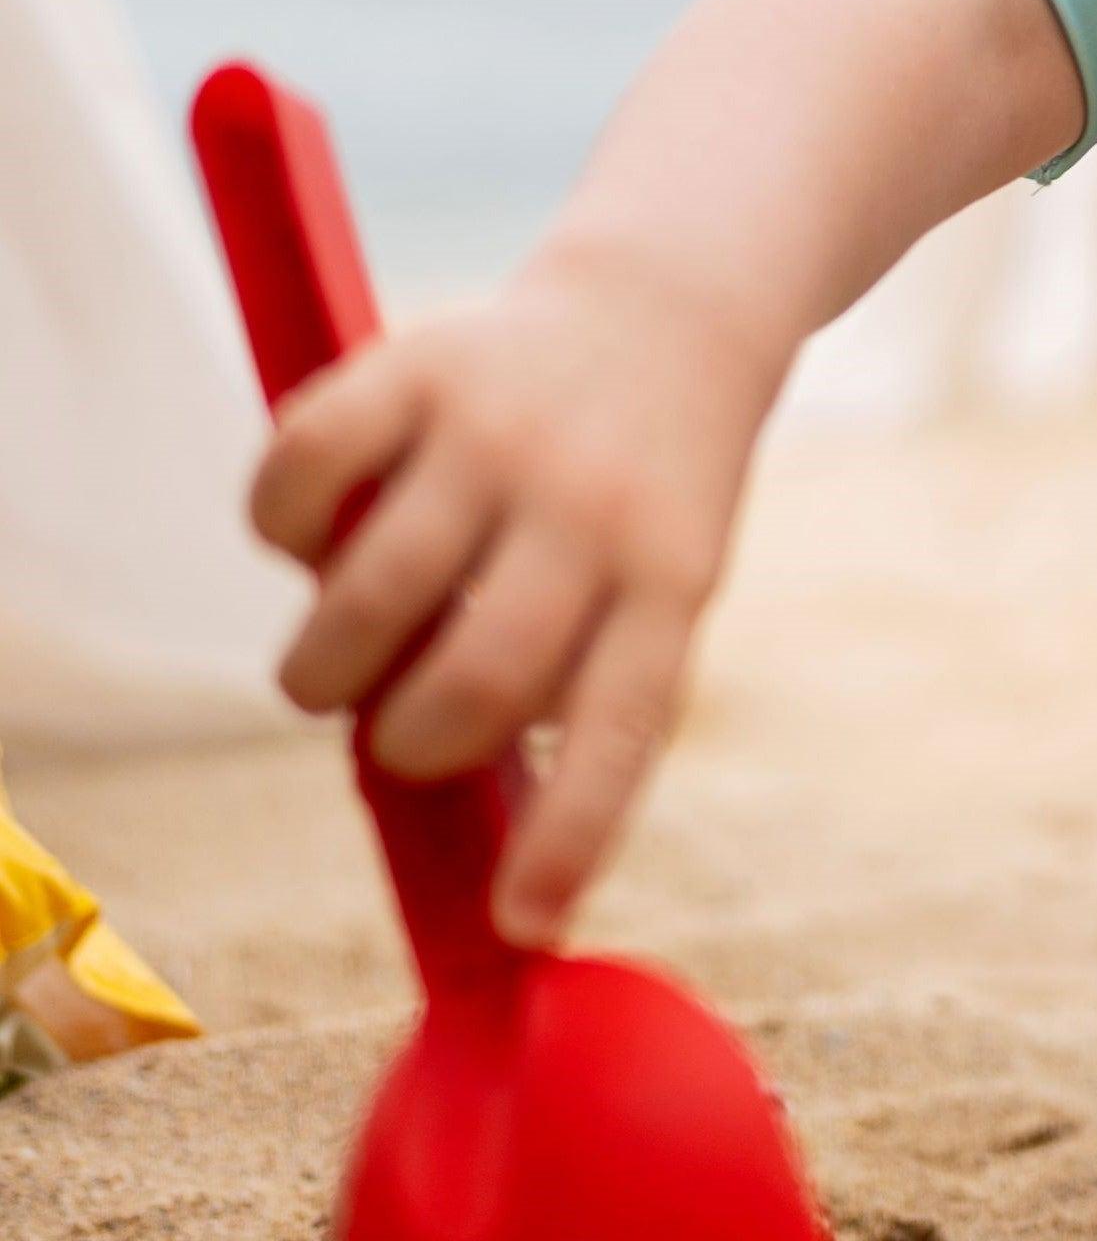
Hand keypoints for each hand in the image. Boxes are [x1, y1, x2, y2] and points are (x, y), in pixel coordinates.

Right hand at [248, 241, 784, 944]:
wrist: (672, 312)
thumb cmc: (646, 491)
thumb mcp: (657, 579)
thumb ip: (575, 680)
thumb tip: (457, 824)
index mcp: (670, 578)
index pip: (621, 733)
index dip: (570, 841)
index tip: (522, 928)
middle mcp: (592, 506)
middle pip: (477, 679)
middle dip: (407, 745)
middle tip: (391, 735)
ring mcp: (502, 433)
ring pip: (371, 596)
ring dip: (323, 667)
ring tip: (336, 665)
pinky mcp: (417, 364)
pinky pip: (303, 473)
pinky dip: (280, 530)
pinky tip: (315, 541)